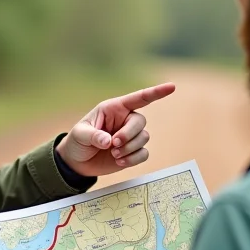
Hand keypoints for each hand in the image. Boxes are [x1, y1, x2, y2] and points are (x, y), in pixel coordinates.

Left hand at [56, 83, 175, 177]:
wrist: (78, 162)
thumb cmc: (77, 142)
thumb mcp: (80, 135)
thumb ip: (93, 136)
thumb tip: (109, 141)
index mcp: (114, 108)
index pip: (138, 98)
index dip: (156, 92)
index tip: (172, 87)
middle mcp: (125, 120)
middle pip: (140, 122)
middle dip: (129, 134)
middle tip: (114, 145)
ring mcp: (130, 136)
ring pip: (144, 138)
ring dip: (130, 148)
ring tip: (113, 154)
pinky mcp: (132, 151)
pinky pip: (143, 153)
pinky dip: (133, 159)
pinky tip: (119, 162)